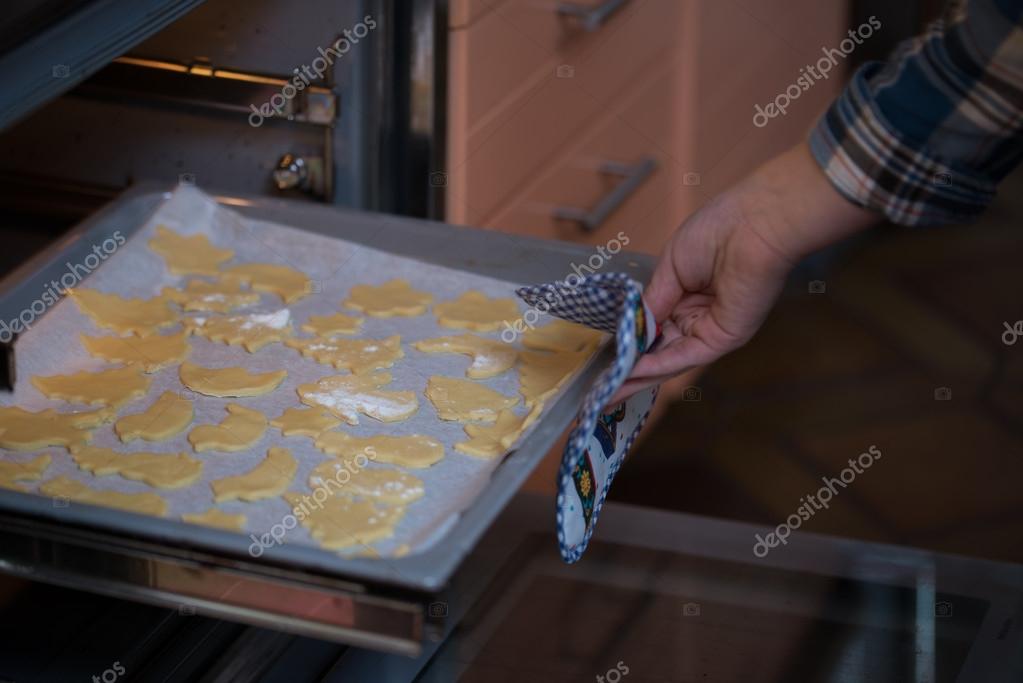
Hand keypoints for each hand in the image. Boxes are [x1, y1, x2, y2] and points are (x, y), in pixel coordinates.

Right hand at [610, 142, 876, 402]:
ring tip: (608, 392)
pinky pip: (683, 356)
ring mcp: (711, 331)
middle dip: (630, 370)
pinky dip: (656, 366)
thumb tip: (633, 329)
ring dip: (638, 377)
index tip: (607, 355)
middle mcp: (699, 318)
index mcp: (688, 296)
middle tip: (602, 388)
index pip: (655, 328)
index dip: (631, 342)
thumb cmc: (717, 232)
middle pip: (660, 351)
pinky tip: (631, 374)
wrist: (753, 225)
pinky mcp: (723, 339)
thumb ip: (652, 302)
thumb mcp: (671, 268)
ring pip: (669, 360)